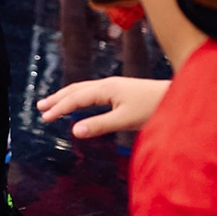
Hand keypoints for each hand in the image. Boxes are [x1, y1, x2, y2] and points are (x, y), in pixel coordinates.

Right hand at [37, 76, 169, 136]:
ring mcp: (114, 86)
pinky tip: (80, 102)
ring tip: (53, 103)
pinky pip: (92, 92)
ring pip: (83, 89)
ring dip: (66, 96)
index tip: (44, 118)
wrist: (176, 96)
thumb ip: (99, 125)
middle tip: (40, 107)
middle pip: (76, 90)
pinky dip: (79, 97)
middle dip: (57, 98)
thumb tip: (75, 131)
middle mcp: (107, 84)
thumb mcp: (125, 120)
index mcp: (106, 89)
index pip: (75, 98)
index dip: (59, 108)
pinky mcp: (120, 90)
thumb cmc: (153, 108)